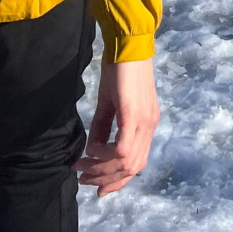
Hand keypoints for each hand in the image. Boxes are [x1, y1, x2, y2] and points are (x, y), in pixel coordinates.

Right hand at [76, 58, 158, 196]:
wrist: (127, 43)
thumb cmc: (119, 69)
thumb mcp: (110, 103)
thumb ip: (103, 127)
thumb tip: (91, 150)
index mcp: (147, 125)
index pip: (136, 164)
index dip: (118, 181)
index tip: (98, 188)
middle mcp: (149, 127)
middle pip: (132, 169)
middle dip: (106, 179)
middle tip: (84, 178)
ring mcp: (145, 122)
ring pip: (127, 162)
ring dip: (102, 169)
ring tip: (83, 166)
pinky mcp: (135, 115)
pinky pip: (122, 148)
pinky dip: (105, 154)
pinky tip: (91, 149)